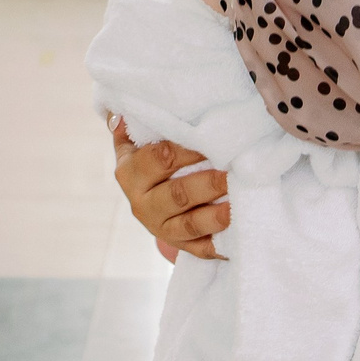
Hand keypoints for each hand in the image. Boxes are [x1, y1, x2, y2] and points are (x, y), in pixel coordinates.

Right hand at [110, 117, 228, 260]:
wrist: (146, 198)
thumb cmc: (148, 160)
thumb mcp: (134, 141)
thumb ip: (133, 125)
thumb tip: (121, 111)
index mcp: (130, 173)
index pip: (160, 159)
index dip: (187, 149)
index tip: (213, 139)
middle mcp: (142, 204)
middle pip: (177, 194)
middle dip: (207, 183)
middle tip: (233, 171)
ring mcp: (162, 228)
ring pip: (190, 224)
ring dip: (215, 216)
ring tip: (237, 205)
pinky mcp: (181, 245)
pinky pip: (201, 249)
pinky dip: (220, 245)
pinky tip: (238, 234)